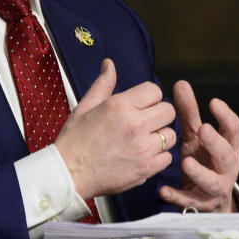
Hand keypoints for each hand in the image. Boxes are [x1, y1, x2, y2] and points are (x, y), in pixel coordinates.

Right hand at [55, 59, 176, 199]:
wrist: (68, 174)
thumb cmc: (75, 140)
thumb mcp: (85, 106)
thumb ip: (103, 84)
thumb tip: (110, 64)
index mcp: (120, 106)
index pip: (155, 91)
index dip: (149, 97)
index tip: (140, 106)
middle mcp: (135, 125)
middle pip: (168, 111)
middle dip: (159, 114)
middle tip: (144, 123)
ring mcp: (143, 148)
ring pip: (170, 135)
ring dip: (160, 137)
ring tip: (143, 141)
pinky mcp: (146, 169)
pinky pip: (167, 158)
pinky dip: (158, 157)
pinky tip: (142, 156)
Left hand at [159, 80, 238, 212]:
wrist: (208, 199)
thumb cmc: (203, 159)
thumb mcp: (196, 137)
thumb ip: (189, 113)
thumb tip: (181, 83)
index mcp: (227, 148)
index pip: (233, 131)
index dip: (226, 117)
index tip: (214, 102)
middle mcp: (226, 168)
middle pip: (227, 155)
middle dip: (216, 143)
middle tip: (203, 130)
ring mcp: (215, 188)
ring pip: (213, 182)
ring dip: (200, 173)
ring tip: (186, 162)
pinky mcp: (200, 205)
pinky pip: (190, 202)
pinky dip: (177, 196)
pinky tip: (163, 190)